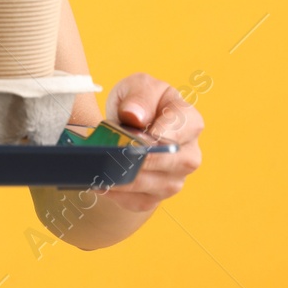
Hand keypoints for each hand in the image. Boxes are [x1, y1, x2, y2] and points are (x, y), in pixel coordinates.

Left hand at [95, 72, 203, 212]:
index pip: (183, 127)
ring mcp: (174, 179)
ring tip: (98, 166)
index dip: (160, 131)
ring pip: (151, 184)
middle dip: (138, 156)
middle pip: (168, 161)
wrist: (129, 126)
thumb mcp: (138, 86)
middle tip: (112, 151)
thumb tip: (134, 116)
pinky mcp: (156, 197)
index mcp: (189, 121)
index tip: (138, 131)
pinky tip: (100, 181)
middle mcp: (188, 154)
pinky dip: (116, 193)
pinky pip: (137, 201)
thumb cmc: (139, 104)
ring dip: (123, 177)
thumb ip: (139, 96)